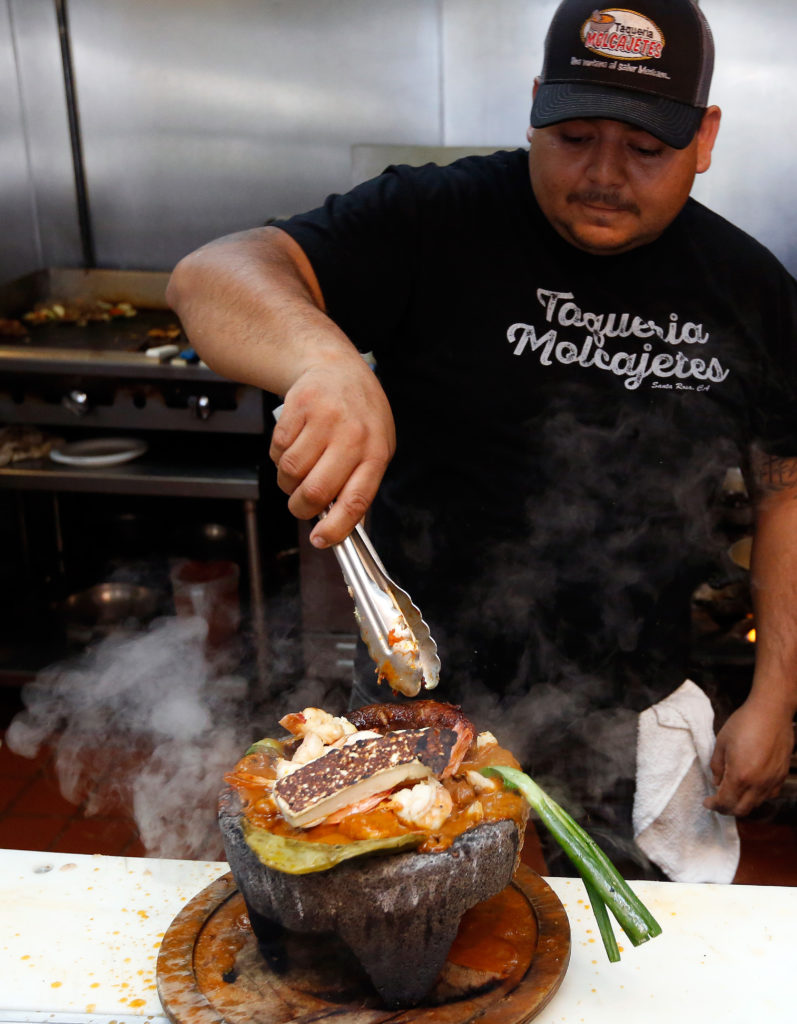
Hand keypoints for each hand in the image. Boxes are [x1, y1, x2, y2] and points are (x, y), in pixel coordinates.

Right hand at [269, 357, 395, 545]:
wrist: (337, 367)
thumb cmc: (359, 416)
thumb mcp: (375, 448)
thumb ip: (361, 486)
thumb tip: (348, 529)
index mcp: (376, 452)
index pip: (356, 499)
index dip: (336, 528)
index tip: (321, 540)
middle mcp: (352, 436)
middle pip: (316, 491)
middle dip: (301, 508)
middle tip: (301, 506)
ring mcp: (324, 420)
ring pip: (290, 473)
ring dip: (287, 483)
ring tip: (299, 470)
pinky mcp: (298, 408)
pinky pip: (277, 451)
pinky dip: (278, 458)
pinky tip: (293, 446)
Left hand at [704, 697, 794, 815]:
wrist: (771, 712)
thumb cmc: (744, 724)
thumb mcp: (721, 743)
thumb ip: (717, 766)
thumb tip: (716, 783)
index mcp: (740, 776)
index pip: (726, 802)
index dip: (714, 806)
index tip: (707, 802)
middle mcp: (758, 783)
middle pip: (741, 810)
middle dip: (726, 809)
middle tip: (717, 802)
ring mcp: (772, 781)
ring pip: (756, 804)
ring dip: (742, 804)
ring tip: (732, 794)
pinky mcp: (781, 775)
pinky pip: (769, 794)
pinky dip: (757, 796)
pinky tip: (749, 786)